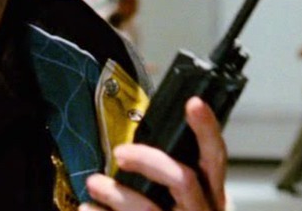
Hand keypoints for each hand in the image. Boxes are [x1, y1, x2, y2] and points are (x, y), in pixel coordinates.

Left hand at [79, 97, 226, 210]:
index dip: (206, 129)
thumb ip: (167, 167)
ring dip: (117, 193)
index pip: (214, 156)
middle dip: (148, 160)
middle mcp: (203, 209)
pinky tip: (87, 207)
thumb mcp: (182, 192)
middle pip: (183, 180)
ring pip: (149, 207)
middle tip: (119, 152)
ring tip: (93, 182)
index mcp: (210, 191)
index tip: (193, 102)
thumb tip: (132, 136)